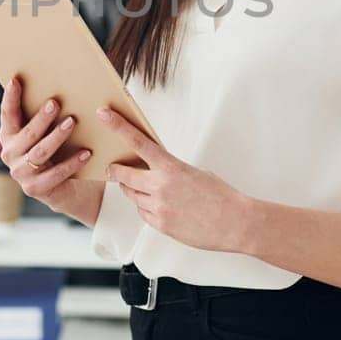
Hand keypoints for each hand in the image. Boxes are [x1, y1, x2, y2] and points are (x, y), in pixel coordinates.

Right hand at [0, 75, 95, 221]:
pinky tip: (86, 153)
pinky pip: (56, 174)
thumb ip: (44, 115)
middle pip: (27, 133)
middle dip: (41, 118)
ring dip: (57, 137)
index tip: (16, 80)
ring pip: (41, 152)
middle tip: (56, 103)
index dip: (10, 98)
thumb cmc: (56, 152)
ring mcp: (20, 174)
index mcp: (9, 137)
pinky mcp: (34, 189)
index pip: (7, 115)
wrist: (65, 189)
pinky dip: (72, 163)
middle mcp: (10, 154)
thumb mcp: (46, 133)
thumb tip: (58, 85)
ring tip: (72, 122)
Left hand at [97, 106, 249, 251]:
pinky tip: (160, 206)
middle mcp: (161, 186)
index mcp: (172, 167)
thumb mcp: (194, 173)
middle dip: (116, 171)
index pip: (138, 141)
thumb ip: (170, 171)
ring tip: (148, 189)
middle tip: (111, 168)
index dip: (118, 126)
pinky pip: (142, 212)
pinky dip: (146, 207)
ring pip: (132, 195)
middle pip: (123, 175)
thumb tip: (153, 173)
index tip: (104, 115)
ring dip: (133, 190)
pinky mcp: (160, 225)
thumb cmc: (220, 196)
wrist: (236, 223)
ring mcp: (159, 207)